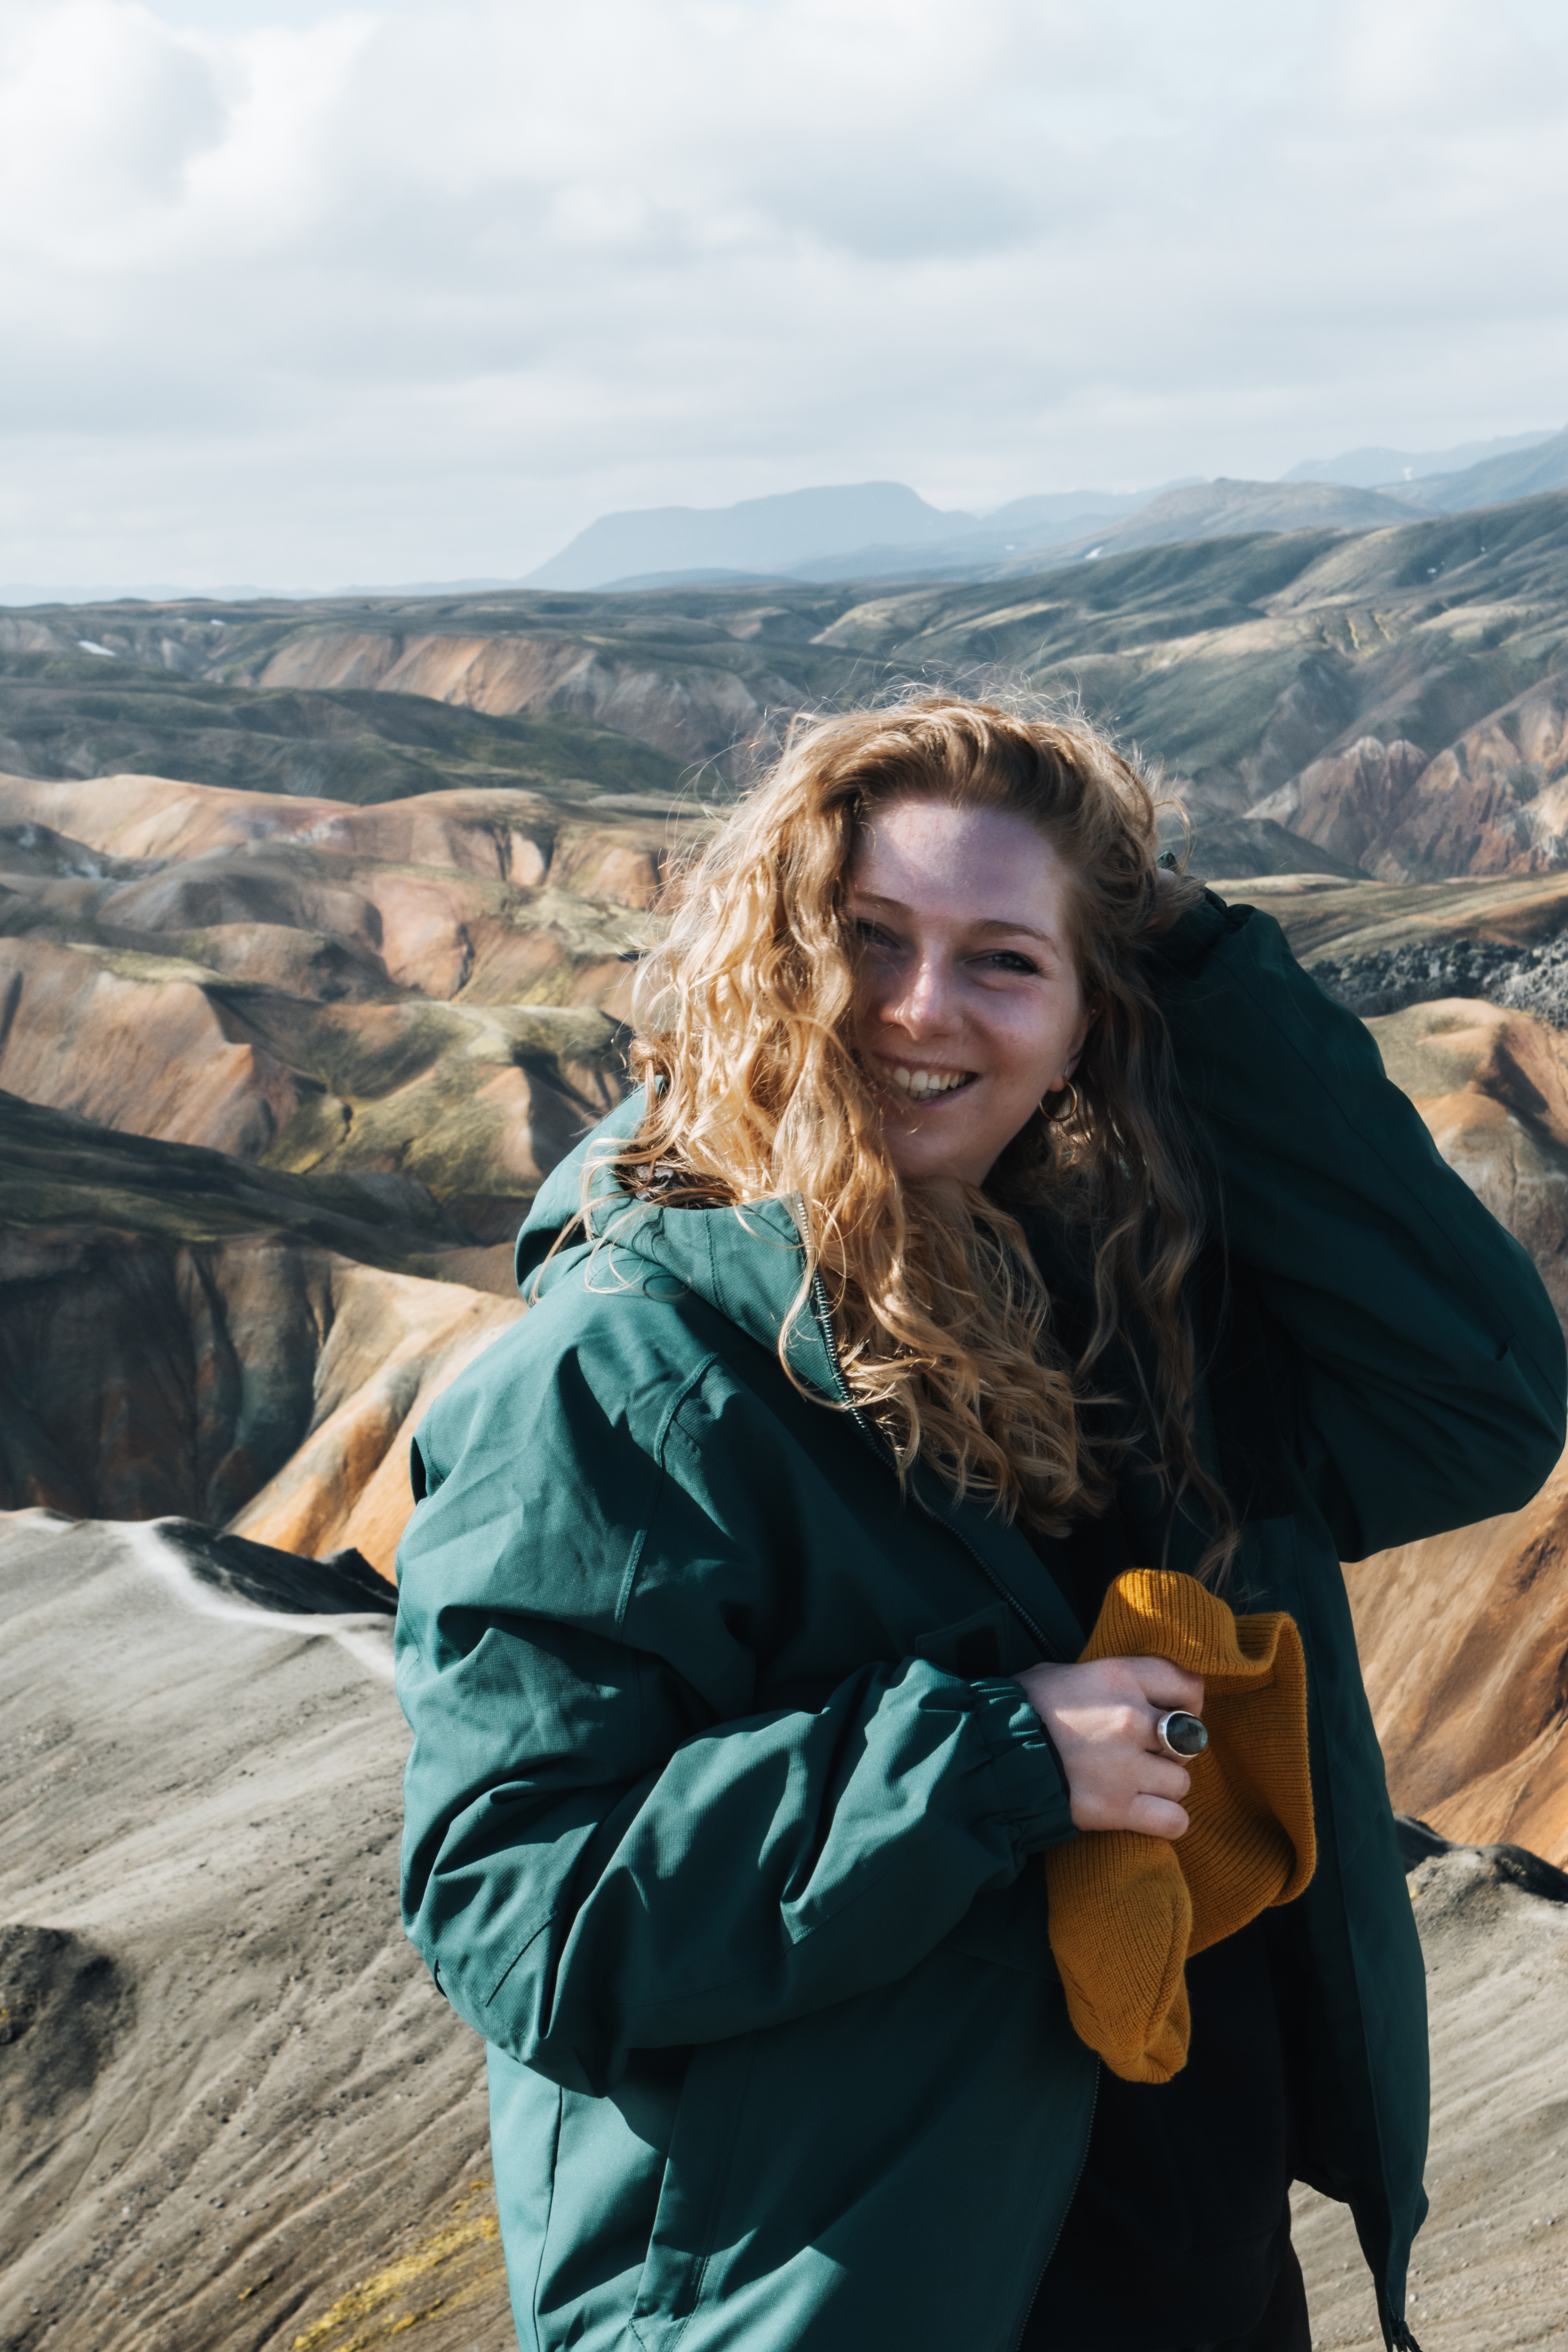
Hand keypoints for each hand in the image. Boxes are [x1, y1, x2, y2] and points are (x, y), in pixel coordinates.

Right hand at [1013, 1654, 1204, 1838]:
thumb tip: (1128, 1688)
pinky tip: (1146, 1813)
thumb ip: (1105, 1680)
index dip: (1189, 1701)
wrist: (989, 1755)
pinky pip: (1174, 1820)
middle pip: (1190, 1737)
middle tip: (1148, 1753)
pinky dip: (1166, 1820)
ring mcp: (1126, 1766)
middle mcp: (1130, 1718)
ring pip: (1181, 1782)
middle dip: (1174, 1748)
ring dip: (1164, 1786)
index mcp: (1119, 1677)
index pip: (1188, 1684)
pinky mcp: (1117, 1808)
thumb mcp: (1062, 1673)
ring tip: (1136, 1784)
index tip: (1176, 1711)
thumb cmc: (1021, 1708)